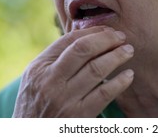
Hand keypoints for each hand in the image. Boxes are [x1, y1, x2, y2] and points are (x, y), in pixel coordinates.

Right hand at [13, 26, 133, 116]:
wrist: (29, 136)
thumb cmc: (36, 104)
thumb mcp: (35, 78)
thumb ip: (55, 58)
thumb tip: (87, 35)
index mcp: (39, 68)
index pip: (69, 40)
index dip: (93, 32)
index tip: (108, 31)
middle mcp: (50, 81)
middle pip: (84, 50)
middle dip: (106, 40)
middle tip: (121, 37)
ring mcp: (64, 99)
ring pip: (96, 69)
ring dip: (117, 57)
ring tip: (128, 51)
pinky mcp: (79, 116)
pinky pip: (104, 94)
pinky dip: (119, 82)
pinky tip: (128, 75)